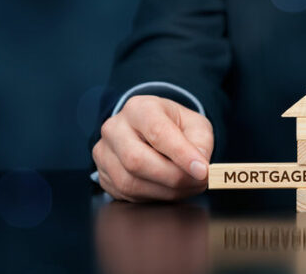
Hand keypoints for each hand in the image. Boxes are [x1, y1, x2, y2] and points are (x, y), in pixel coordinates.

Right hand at [92, 95, 212, 201]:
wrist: (149, 131)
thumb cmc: (173, 126)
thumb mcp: (195, 125)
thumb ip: (201, 144)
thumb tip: (200, 168)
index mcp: (139, 108)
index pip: (157, 132)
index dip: (181, 155)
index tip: (202, 171)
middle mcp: (115, 128)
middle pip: (137, 161)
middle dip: (173, 178)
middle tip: (198, 182)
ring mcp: (104, 152)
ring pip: (130, 182)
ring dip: (165, 192)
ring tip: (187, 186)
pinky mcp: (103, 174)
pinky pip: (126, 195)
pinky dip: (153, 198)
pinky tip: (168, 189)